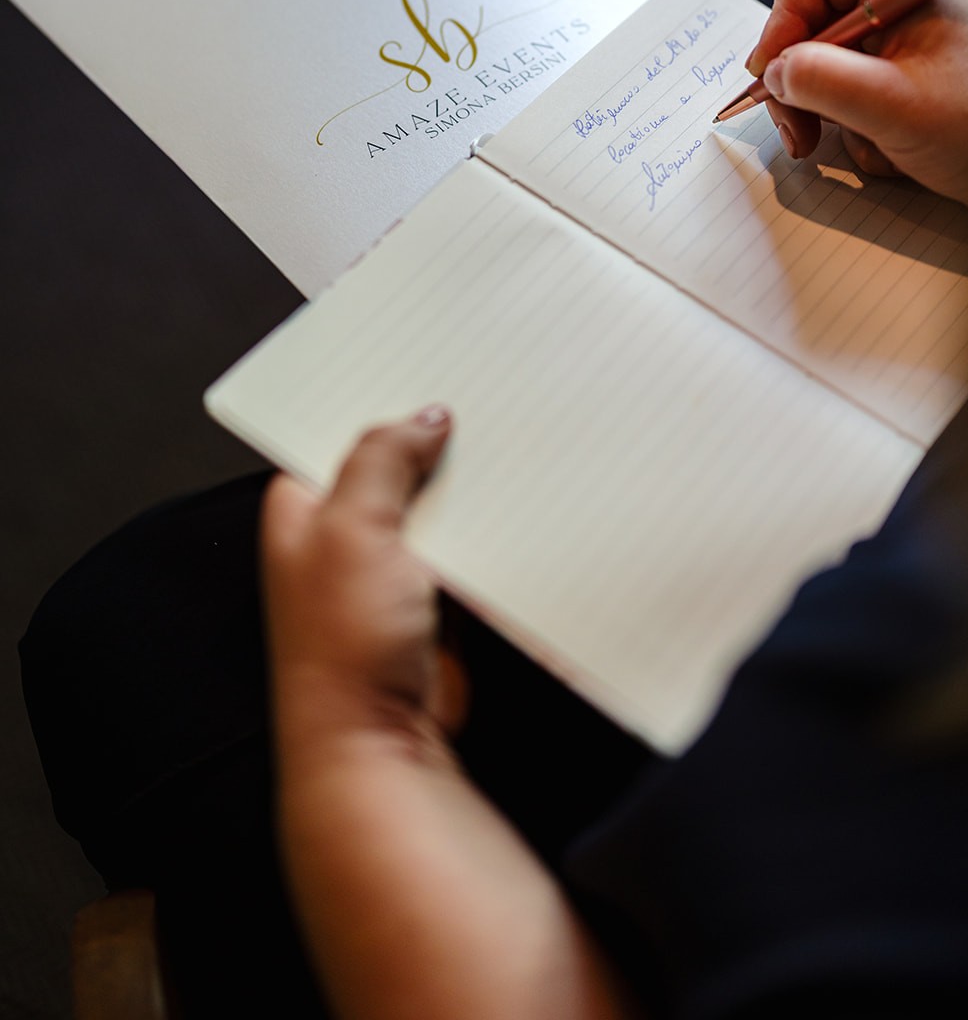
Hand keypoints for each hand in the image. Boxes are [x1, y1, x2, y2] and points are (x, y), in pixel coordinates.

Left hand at [262, 410, 637, 1019]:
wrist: (380, 747)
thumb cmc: (343, 648)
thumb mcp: (352, 531)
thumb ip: (382, 460)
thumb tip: (425, 414)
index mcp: (305, 506)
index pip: (337, 429)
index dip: (377, 393)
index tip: (424, 354)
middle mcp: (346, 532)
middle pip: (396, 463)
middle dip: (436, 434)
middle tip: (486, 387)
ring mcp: (394, 568)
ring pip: (438, 504)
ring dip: (471, 482)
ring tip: (517, 431)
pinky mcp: (437, 601)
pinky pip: (471, 548)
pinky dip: (494, 528)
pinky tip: (528, 498)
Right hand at [747, 0, 967, 227]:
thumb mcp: (894, 105)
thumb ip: (823, 80)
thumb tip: (775, 70)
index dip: (784, 15)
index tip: (774, 69)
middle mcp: (902, 8)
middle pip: (811, 21)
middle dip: (797, 77)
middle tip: (794, 124)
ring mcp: (904, 48)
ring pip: (826, 66)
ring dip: (824, 112)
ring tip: (843, 146)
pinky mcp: (904, 85)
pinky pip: (851, 99)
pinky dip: (855, 131)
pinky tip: (886, 152)